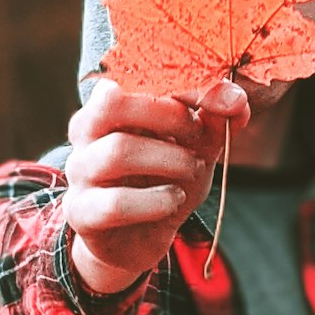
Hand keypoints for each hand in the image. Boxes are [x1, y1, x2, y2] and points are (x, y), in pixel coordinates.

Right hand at [62, 78, 249, 293]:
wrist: (136, 239)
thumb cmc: (163, 181)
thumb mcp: (195, 147)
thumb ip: (214, 121)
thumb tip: (236, 99)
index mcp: (110, 104)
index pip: (136, 75)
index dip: (184, 85)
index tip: (223, 99)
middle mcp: (87, 131)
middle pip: (113, 102)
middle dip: (169, 115)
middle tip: (199, 133)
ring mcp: (79, 171)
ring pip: (117, 152)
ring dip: (169, 160)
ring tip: (191, 170)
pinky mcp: (81, 211)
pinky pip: (115, 202)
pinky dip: (155, 201)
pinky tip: (173, 199)